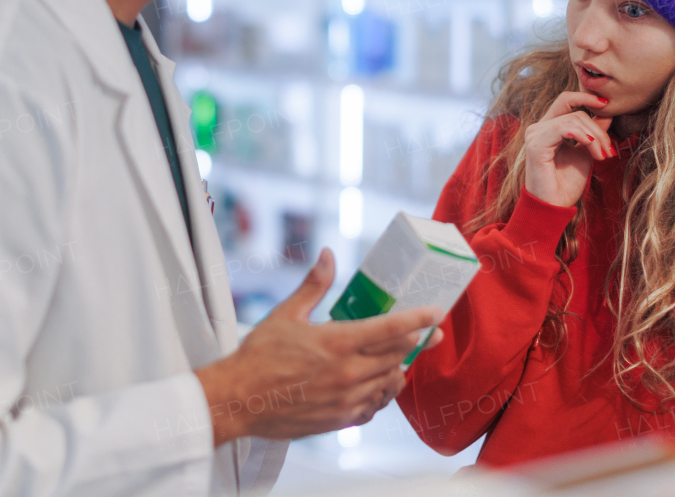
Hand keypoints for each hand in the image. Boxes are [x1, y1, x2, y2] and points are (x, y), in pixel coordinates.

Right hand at [195, 248, 441, 444]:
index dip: (417, 320)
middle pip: (396, 356)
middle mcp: (346, 373)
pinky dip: (380, 394)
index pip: (390, 329)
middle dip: (417, 342)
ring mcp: (345, 399)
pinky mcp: (339, 420)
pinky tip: (376, 385)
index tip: (436, 314)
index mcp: (336, 342)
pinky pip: (373, 407)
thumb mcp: (287, 313)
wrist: (238, 400)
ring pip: (389, 383)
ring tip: (400, 359)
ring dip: (398, 369)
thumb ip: (314, 284)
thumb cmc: (259, 357)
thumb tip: (328, 255)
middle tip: (431, 334)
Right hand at [523, 91, 613, 207]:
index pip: (566, 100)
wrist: (554, 207)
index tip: (607, 104)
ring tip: (602, 156)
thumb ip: (593, 132)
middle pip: (575, 111)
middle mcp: (539, 127)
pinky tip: (591, 147)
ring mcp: (535, 134)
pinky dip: (581, 135)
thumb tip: (608, 111)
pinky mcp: (536, 145)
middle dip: (598, 129)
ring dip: (594, 137)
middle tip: (608, 150)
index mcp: (548, 127)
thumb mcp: (586, 152)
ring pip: (573, 119)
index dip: (586, 97)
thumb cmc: (567, 183)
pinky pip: (563, 128)